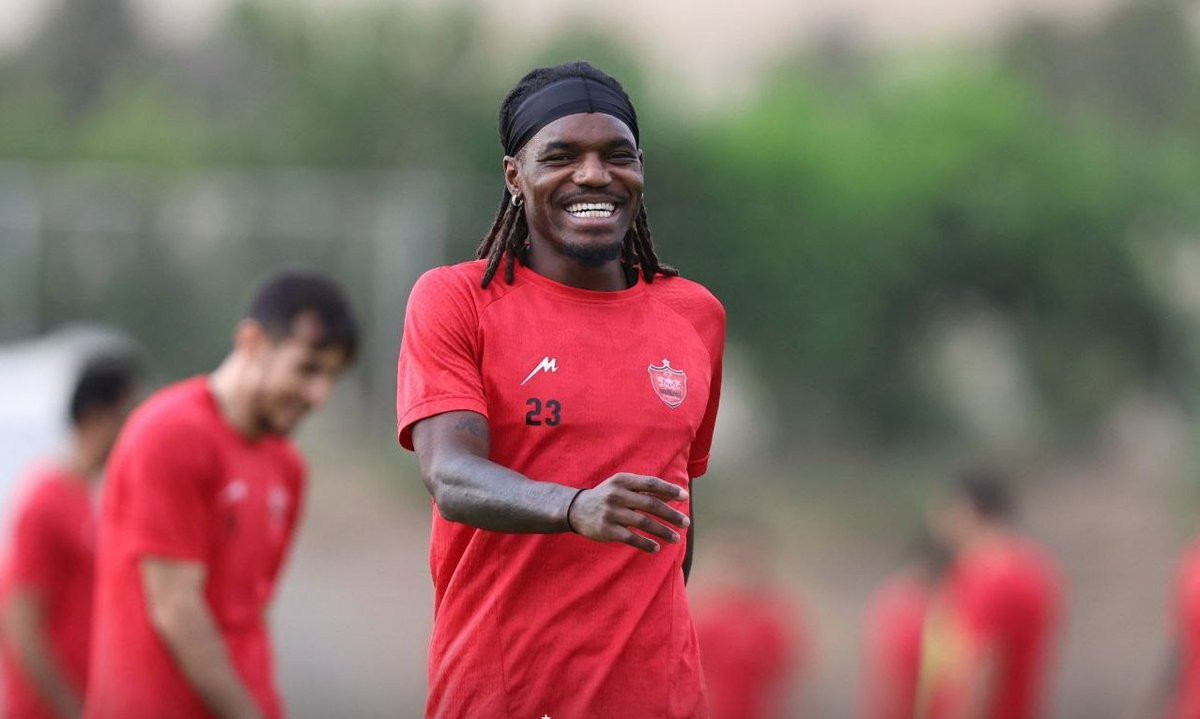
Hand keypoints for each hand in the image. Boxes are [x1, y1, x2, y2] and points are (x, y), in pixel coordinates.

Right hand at [567, 473, 689, 552]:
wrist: (576, 510)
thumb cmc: (606, 497)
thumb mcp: (621, 487)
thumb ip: (644, 490)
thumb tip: (671, 495)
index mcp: (623, 481)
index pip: (651, 483)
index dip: (669, 489)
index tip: (684, 496)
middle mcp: (617, 495)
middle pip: (650, 504)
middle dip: (670, 514)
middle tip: (686, 523)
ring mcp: (612, 512)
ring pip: (643, 522)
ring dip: (662, 531)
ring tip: (675, 538)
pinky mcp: (607, 529)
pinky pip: (631, 538)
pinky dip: (645, 544)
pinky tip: (656, 548)